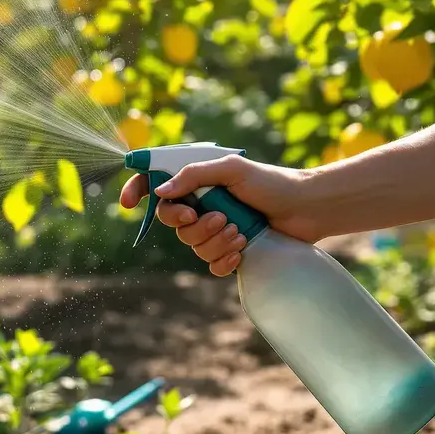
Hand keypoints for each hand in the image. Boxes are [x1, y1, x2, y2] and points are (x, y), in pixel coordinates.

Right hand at [119, 155, 321, 275]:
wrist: (307, 209)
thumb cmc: (272, 183)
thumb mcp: (231, 169)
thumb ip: (193, 175)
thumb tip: (160, 192)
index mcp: (196, 181)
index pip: (155, 184)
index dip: (136, 191)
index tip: (128, 203)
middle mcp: (200, 205)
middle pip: (170, 221)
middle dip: (192, 224)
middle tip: (219, 217)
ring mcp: (213, 229)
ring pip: (191, 245)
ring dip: (215, 241)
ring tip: (240, 232)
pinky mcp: (228, 251)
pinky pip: (209, 264)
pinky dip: (223, 261)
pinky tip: (240, 253)